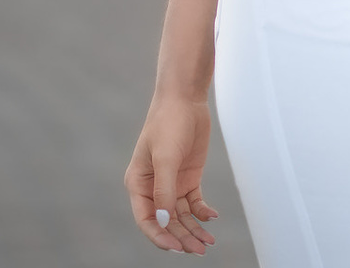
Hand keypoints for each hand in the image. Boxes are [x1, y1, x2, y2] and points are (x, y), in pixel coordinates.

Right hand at [126, 95, 220, 254]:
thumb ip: (164, 191)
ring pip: (181, 215)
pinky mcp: (188, 177)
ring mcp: (171, 183)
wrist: (185, 100)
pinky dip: (202, 212)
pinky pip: (194, 202)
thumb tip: (165, 222)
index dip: (160, 237)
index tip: (177, 248)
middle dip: (182, 237)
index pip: (147, 220)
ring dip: (193, 229)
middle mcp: (153, 187)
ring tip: (208, 242)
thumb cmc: (168, 124)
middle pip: (167, 221)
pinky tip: (212, 217)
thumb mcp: (165, 158)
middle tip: (200, 250)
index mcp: (138, 184)